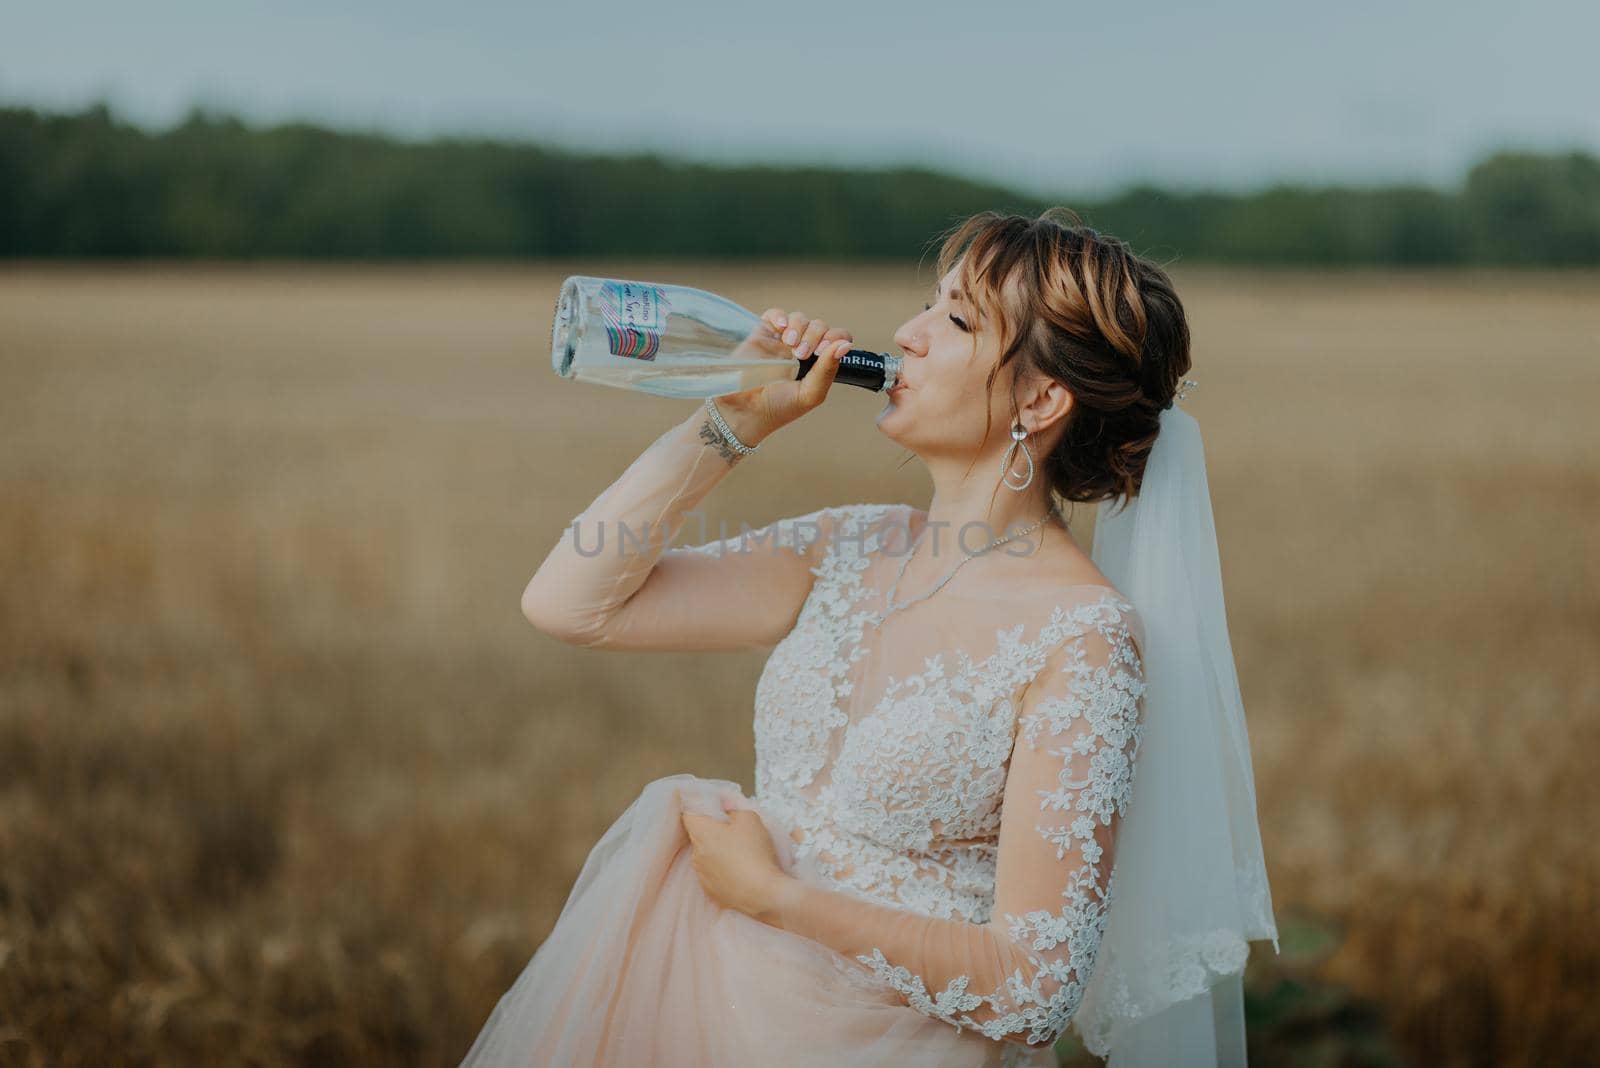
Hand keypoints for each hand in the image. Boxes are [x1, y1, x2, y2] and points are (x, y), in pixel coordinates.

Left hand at [680, 805, 790, 922]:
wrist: (763, 894)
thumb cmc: (755, 852)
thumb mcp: (750, 818)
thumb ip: (733, 808)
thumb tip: (726, 809)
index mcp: (701, 833)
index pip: (687, 814)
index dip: (697, 806)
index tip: (709, 804)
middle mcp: (696, 855)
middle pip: (698, 835)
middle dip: (711, 829)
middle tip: (731, 827)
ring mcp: (702, 876)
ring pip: (705, 855)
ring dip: (717, 850)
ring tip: (739, 852)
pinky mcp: (711, 892)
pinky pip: (712, 874)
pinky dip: (722, 869)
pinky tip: (739, 869)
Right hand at [713, 308, 854, 444]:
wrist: (745, 412)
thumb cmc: (779, 408)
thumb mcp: (809, 394)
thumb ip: (827, 370)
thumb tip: (845, 345)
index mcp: (818, 362)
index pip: (836, 338)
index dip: (835, 337)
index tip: (823, 350)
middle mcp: (803, 348)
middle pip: (819, 326)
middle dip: (814, 336)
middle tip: (801, 354)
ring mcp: (782, 340)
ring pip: (799, 318)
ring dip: (798, 328)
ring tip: (789, 346)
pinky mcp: (762, 334)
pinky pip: (775, 315)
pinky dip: (780, 316)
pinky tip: (780, 328)